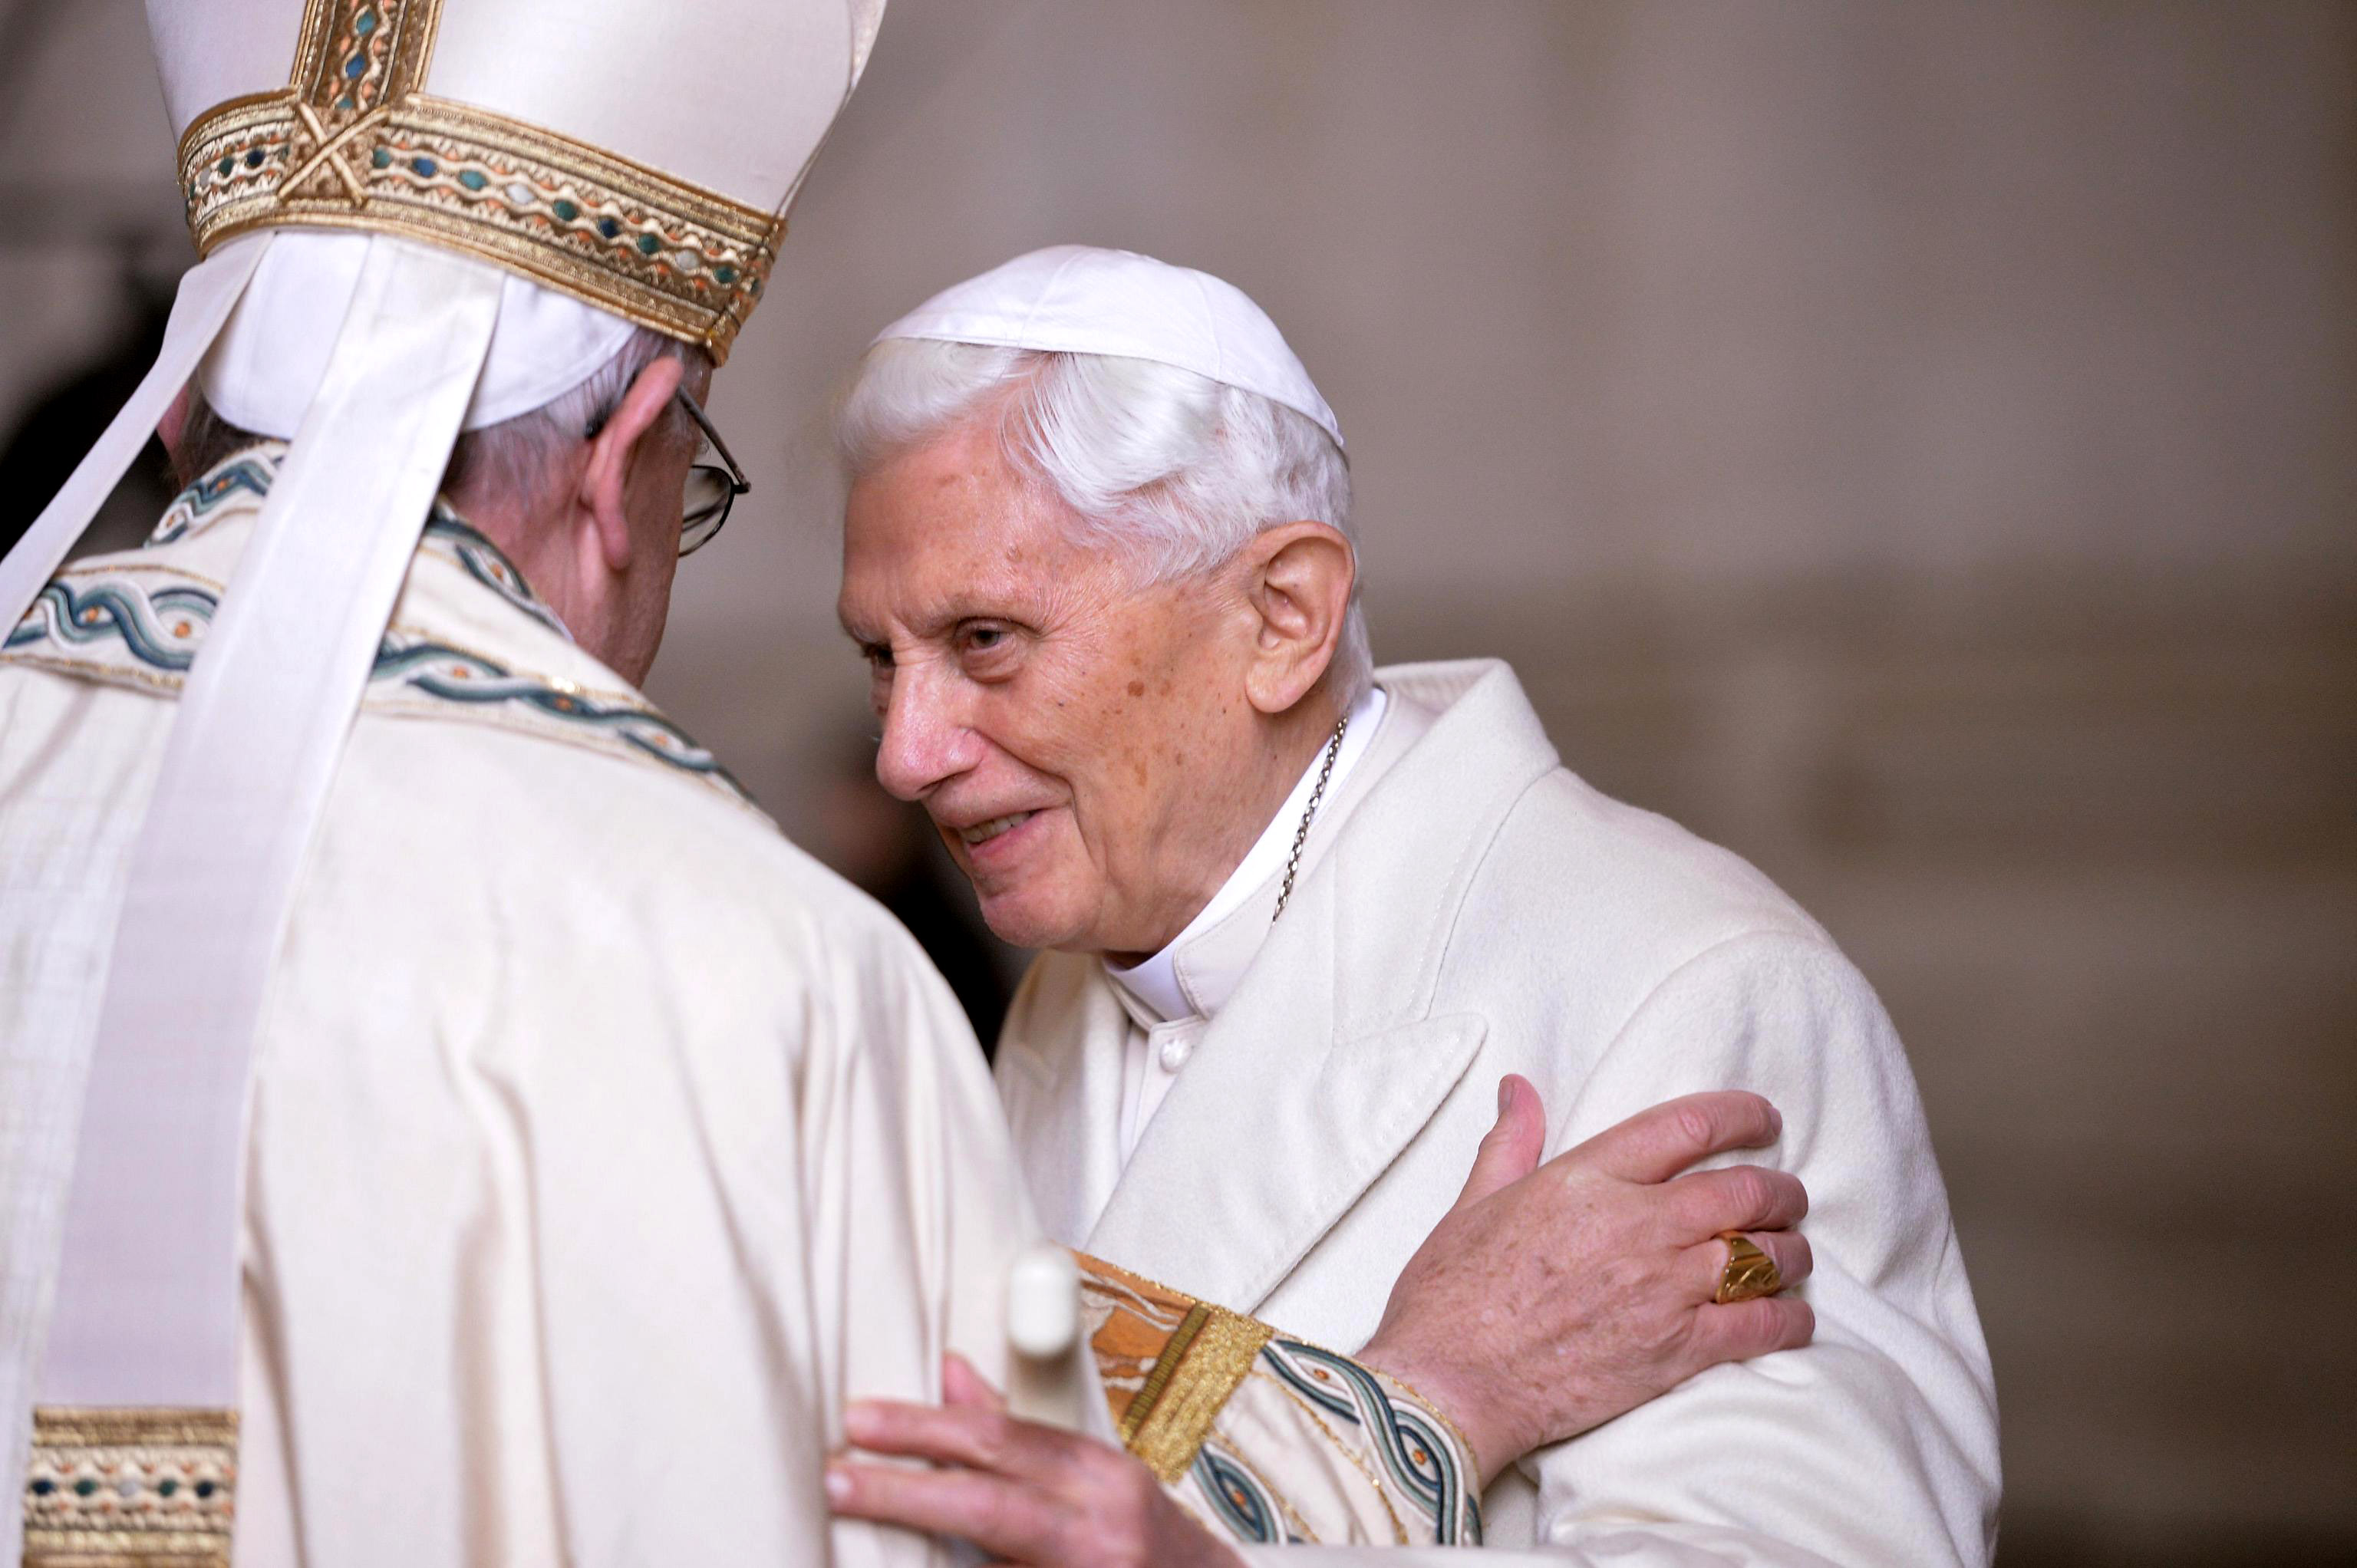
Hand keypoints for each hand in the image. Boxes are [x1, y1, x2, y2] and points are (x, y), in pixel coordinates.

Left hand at [826, 1352, 1244, 1567]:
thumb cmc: (1143, 1538)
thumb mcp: (1093, 1474)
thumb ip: (1020, 1434)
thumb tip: (950, 1374)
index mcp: (1101, 1476)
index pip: (1000, 1440)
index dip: (923, 1428)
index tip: (860, 1423)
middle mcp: (1099, 1528)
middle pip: (983, 1504)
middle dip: (900, 1490)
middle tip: (834, 1478)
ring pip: (982, 1562)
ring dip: (916, 1544)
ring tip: (857, 1522)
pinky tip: (910, 1567)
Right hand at [1355, 1078, 1813, 1483]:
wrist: (1449, 1383)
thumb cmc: (1450, 1295)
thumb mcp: (1473, 1202)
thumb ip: (1510, 1141)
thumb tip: (1518, 1089)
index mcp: (1587, 1179)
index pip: (1687, 1127)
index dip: (1739, 1115)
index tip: (1761, 1118)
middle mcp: (1636, 1225)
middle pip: (1744, 1190)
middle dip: (1779, 1189)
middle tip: (1787, 1195)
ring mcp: (1663, 1289)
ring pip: (1761, 1255)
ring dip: (1788, 1250)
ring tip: (1790, 1252)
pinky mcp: (1676, 1352)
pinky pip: (1759, 1326)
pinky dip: (1788, 1319)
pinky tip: (1791, 1317)